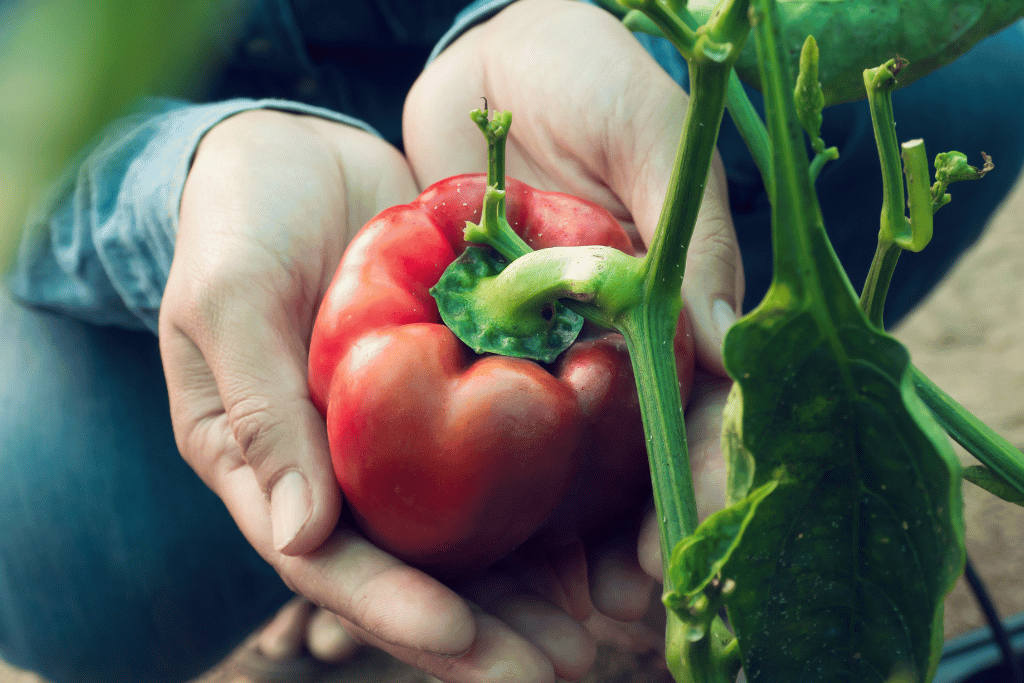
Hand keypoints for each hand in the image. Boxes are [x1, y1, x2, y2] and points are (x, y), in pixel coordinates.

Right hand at [159, 109, 601, 681]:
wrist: (294, 158)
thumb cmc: (238, 223)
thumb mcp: (227, 300)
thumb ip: (259, 411)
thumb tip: (300, 536)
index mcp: (271, 466)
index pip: (330, 561)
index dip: (393, 608)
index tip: (464, 643)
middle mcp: (343, 468)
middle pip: (414, 570)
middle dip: (483, 629)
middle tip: (559, 667)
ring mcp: (402, 436)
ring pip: (470, 533)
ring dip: (530, 588)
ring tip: (595, 632)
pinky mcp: (456, 390)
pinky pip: (507, 459)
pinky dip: (553, 503)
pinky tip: (607, 535)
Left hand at [404, 0, 740, 582]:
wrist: (492, 53)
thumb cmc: (586, 71)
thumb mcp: (646, 131)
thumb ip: (689, 228)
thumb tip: (728, 338)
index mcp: (668, 296)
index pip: (700, 401)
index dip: (700, 473)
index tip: (681, 549)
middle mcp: (611, 330)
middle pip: (634, 449)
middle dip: (631, 530)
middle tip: (617, 605)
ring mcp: (545, 338)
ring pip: (566, 452)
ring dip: (567, 530)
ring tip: (561, 602)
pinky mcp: (480, 332)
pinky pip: (487, 408)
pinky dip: (490, 471)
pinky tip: (484, 532)